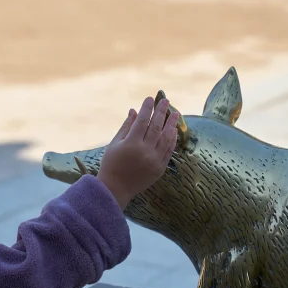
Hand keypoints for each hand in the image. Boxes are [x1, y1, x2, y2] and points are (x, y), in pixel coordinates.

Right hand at [97, 93, 179, 208]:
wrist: (116, 189)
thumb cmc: (111, 164)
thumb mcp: (114, 144)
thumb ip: (126, 126)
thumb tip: (134, 110)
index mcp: (132, 144)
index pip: (142, 121)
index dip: (146, 109)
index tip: (150, 99)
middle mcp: (145, 151)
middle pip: (156, 127)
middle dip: (161, 112)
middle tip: (166, 100)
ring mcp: (154, 160)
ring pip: (166, 138)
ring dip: (171, 124)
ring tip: (175, 113)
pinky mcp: (160, 168)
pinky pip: (169, 151)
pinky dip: (172, 140)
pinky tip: (174, 131)